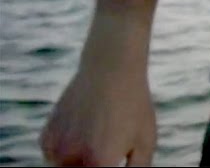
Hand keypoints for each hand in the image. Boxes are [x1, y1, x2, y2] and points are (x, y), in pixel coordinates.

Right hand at [40, 50, 156, 166]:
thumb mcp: (145, 141)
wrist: (110, 69)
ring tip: (98, 139)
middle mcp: (72, 159)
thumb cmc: (133, 107)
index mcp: (100, 164)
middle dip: (91, 167)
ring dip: (77, 164)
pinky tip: (83, 132)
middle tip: (104, 149)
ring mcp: (55, 149)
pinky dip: (65, 153)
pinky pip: (54, 158)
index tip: (110, 161)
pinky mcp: (46, 138)